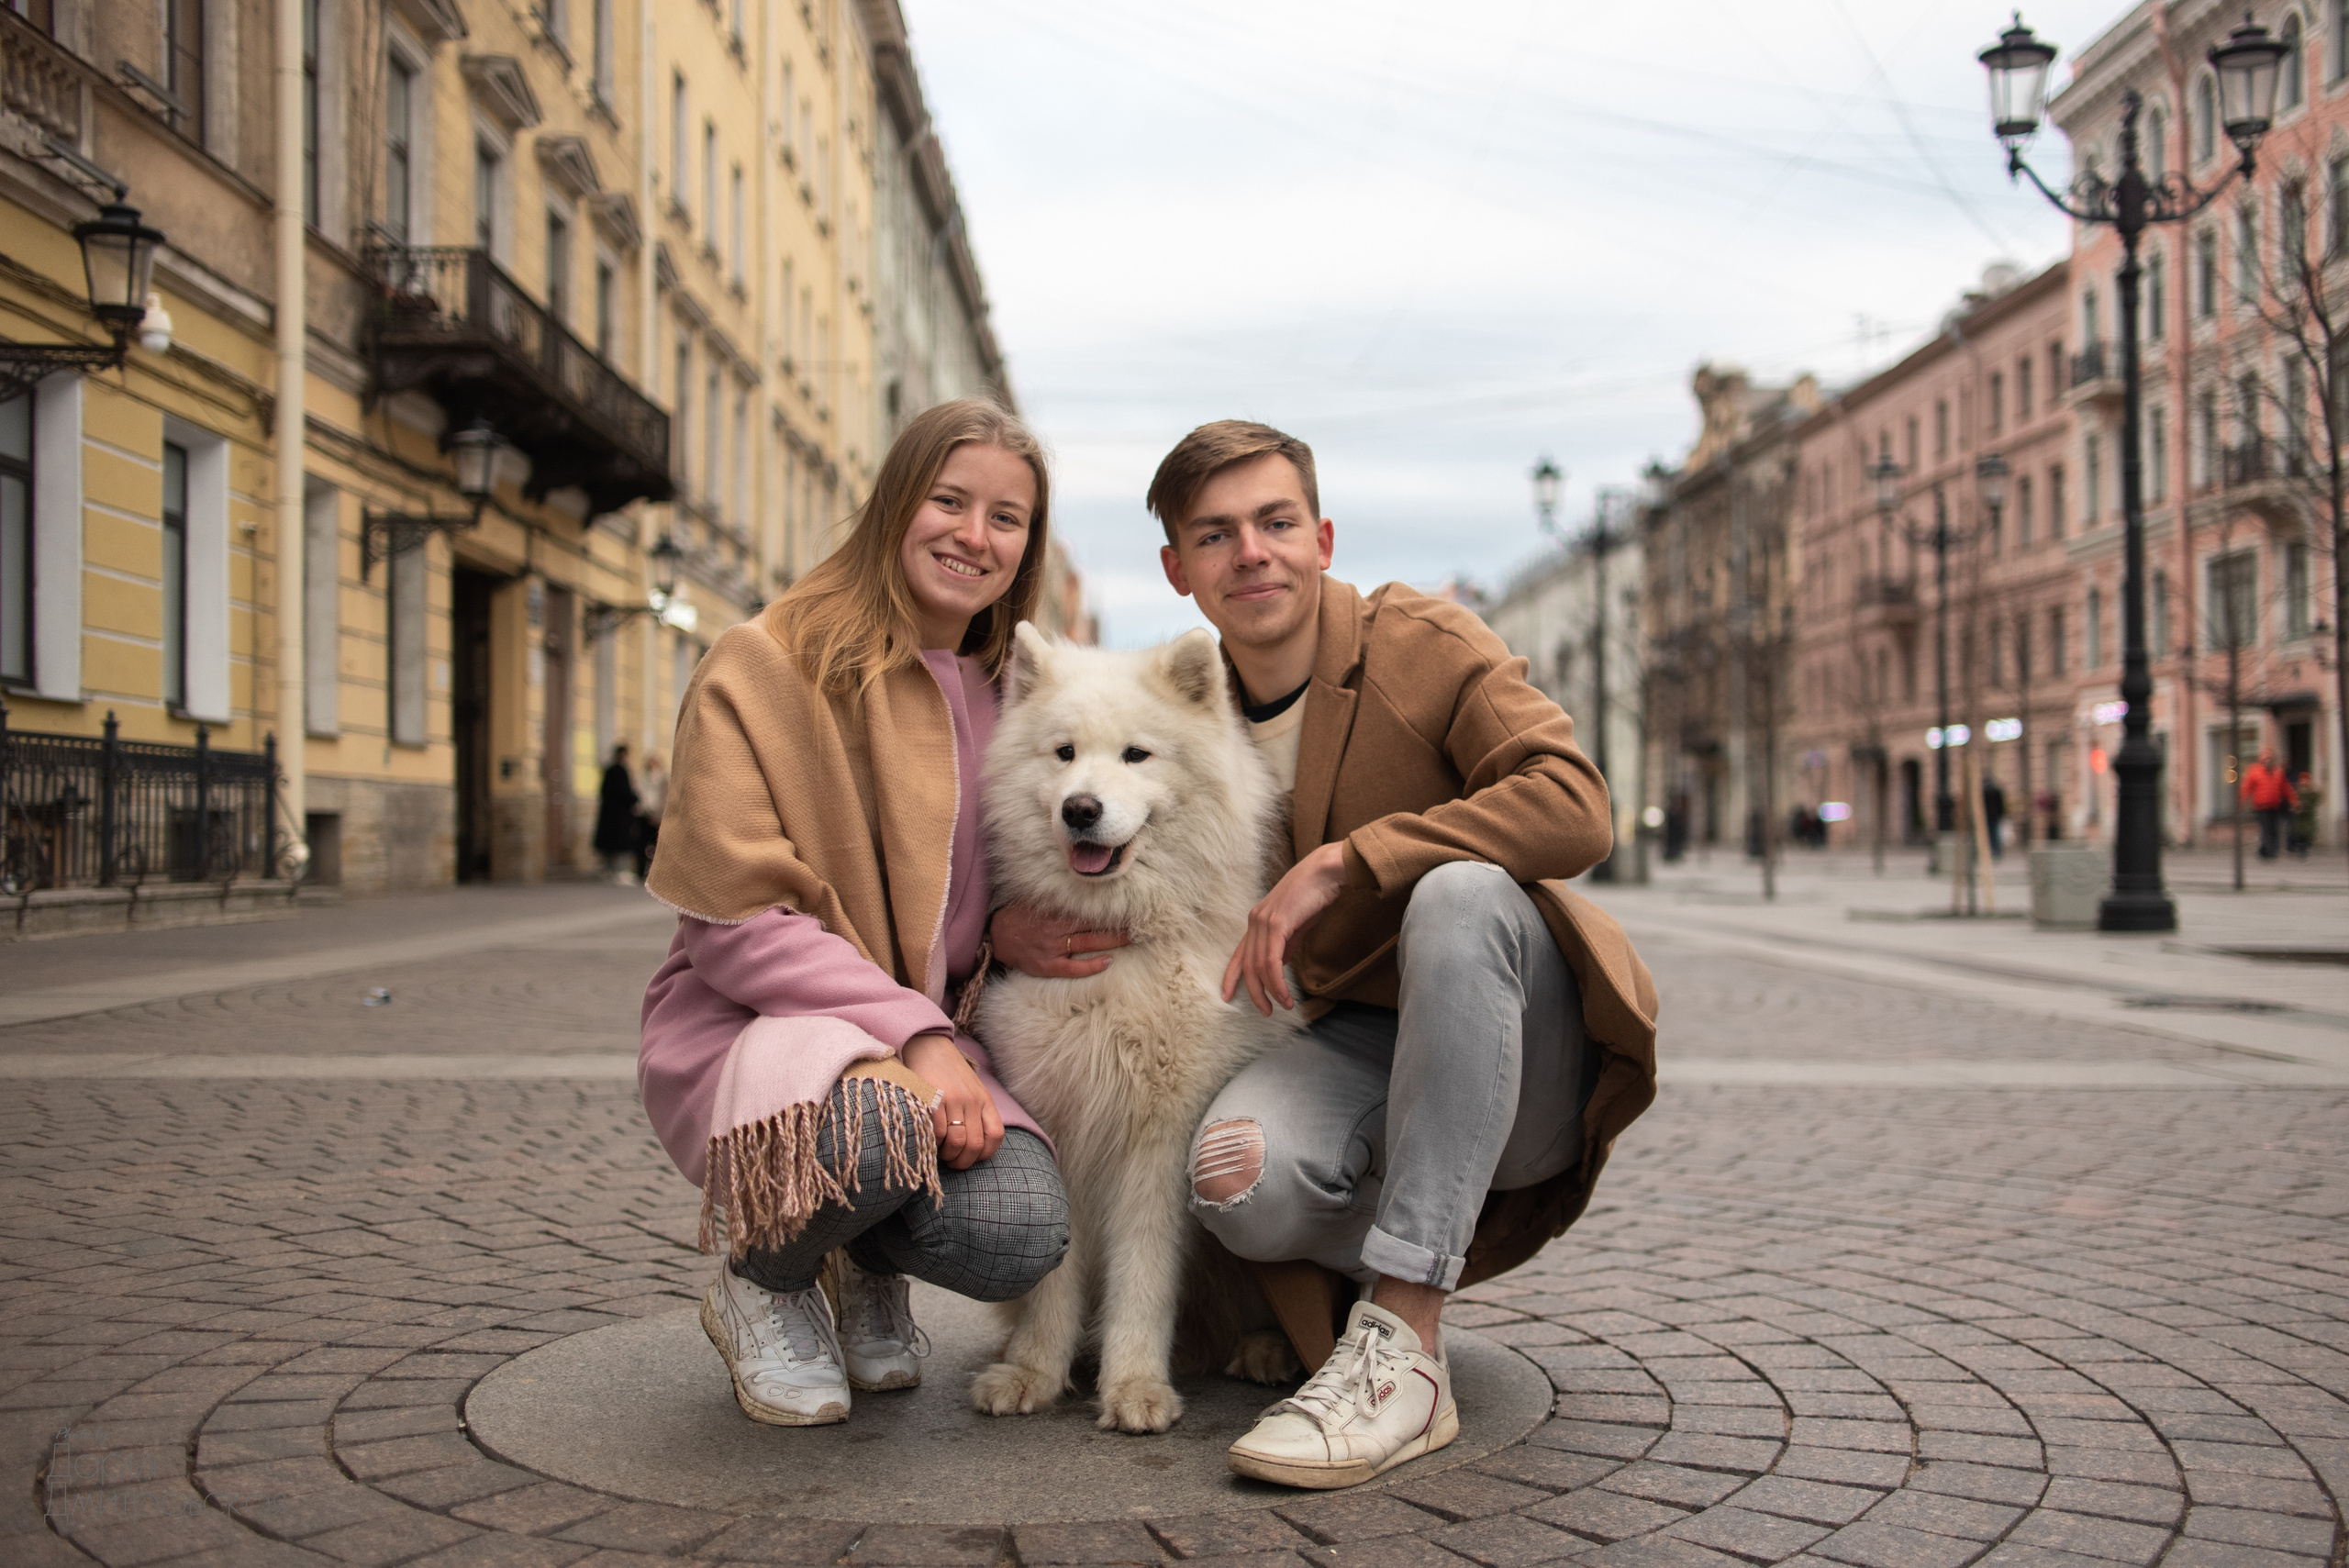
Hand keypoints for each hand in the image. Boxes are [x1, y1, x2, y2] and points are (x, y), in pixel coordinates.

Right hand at [901, 1031, 1004, 1169]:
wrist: (930, 1047)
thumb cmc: (950, 1074)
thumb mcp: (972, 1091)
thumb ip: (977, 1114)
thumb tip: (974, 1149)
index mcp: (985, 1100)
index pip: (995, 1136)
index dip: (984, 1154)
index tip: (971, 1157)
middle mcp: (972, 1100)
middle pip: (974, 1145)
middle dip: (962, 1162)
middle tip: (951, 1161)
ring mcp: (953, 1099)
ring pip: (956, 1142)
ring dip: (947, 1155)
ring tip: (939, 1151)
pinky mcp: (933, 1099)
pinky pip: (938, 1132)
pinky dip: (933, 1143)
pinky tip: (929, 1139)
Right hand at [990, 902, 1129, 978]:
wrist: (997, 937)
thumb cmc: (1019, 916)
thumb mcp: (1036, 900)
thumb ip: (1057, 896)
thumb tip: (1080, 881)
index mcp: (1054, 910)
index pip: (1088, 908)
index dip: (1110, 907)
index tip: (1130, 903)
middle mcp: (1055, 929)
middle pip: (1093, 926)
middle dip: (1118, 925)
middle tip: (1140, 922)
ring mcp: (1052, 949)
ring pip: (1088, 944)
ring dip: (1112, 942)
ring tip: (1132, 938)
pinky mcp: (1048, 966)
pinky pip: (1073, 968)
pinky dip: (1092, 965)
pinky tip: (1108, 961)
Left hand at [1223, 841, 1348, 1014]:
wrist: (1326, 872)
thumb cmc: (1314, 896)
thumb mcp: (1297, 925)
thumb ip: (1286, 944)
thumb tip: (1280, 965)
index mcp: (1257, 919)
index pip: (1239, 953)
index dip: (1231, 976)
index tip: (1227, 995)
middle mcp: (1255, 920)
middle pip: (1247, 965)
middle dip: (1254, 992)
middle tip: (1266, 1011)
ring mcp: (1264, 921)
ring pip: (1258, 966)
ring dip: (1270, 991)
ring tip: (1282, 1006)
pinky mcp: (1277, 924)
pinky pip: (1272, 961)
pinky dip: (1277, 982)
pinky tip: (1285, 994)